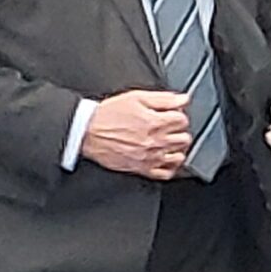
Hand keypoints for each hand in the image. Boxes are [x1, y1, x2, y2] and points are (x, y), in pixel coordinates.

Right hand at [80, 89, 194, 179]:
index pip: (183, 120)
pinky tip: (166, 158)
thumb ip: (164, 98)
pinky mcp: (142, 169)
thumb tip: (183, 99)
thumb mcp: (136, 98)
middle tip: (169, 128)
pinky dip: (170, 166)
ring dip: (177, 148)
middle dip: (179, 131)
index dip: (178, 115)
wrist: (87, 132)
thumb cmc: (107, 115)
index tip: (172, 115)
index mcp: (155, 123)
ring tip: (169, 142)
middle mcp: (155, 142)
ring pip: (180, 156)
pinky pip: (166, 173)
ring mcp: (150, 157)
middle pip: (184, 138)